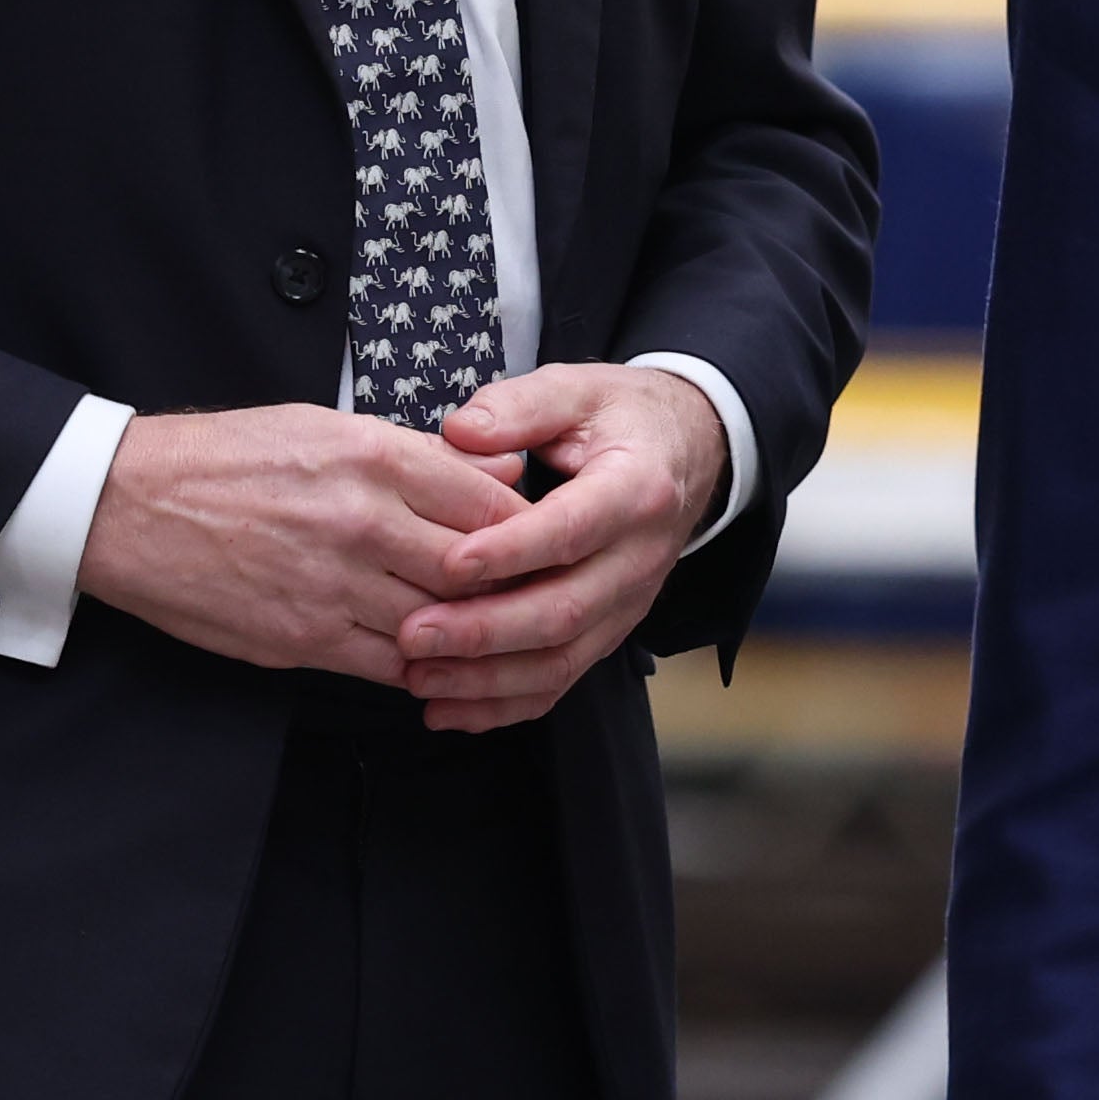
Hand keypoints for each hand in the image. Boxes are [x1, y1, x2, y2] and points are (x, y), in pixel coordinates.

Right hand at [78, 405, 527, 688]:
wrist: (129, 506)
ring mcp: (334, 584)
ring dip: (468, 633)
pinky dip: (419, 665)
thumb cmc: (229, 458)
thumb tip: (503, 465)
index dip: (525, 528)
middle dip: (508, 586)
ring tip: (484, 632)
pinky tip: (427, 657)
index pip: (492, 502)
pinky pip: (391, 664)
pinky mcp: (305, 637)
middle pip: (477, 568)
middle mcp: (363, 520)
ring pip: (442, 623)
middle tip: (527, 595)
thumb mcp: (326, 427)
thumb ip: (421, 454)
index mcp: (373, 456)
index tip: (534, 540)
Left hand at [389, 364, 725, 730]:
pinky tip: (447, 710)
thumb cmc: (621, 419)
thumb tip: (461, 431)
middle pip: (565, 610)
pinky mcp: (608, 633)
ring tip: (419, 678)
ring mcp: (627, 605)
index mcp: (636, 490)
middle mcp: (639, 559)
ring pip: (561, 660)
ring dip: (486, 680)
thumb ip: (519, 406)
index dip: (510, 552)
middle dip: (485, 632)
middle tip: (413, 634)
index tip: (448, 563)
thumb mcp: (578, 388)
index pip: (571, 530)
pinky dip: (502, 706)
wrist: (685, 454)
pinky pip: (559, 682)